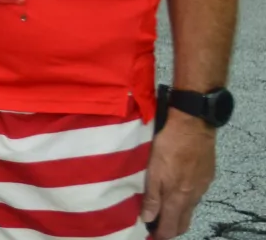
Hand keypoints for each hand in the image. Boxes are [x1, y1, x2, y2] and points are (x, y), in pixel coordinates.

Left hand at [141, 111, 216, 238]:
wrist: (193, 125)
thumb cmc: (168, 146)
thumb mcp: (153, 170)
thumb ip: (152, 197)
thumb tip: (147, 219)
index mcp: (178, 196)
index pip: (171, 226)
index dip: (161, 235)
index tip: (151, 236)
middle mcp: (193, 196)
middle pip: (183, 222)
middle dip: (171, 229)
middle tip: (157, 228)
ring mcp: (202, 186)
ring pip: (190, 208)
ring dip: (178, 214)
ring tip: (163, 211)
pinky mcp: (207, 175)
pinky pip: (196, 195)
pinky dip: (185, 200)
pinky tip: (176, 192)